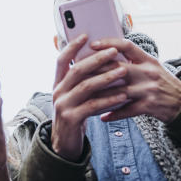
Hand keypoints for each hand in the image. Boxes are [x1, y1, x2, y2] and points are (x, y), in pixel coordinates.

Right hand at [50, 35, 128, 160]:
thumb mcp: (75, 96)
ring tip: (123, 71)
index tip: (86, 35)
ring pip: (86, 86)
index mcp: (57, 83)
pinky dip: (108, 99)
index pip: (61, 60)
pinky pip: (92, 105)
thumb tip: (102, 59)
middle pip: (76, 70)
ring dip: (106, 77)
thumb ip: (82, 81)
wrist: (65, 144)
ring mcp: (63, 106)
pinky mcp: (71, 119)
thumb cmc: (75, 115)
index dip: (72, 46)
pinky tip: (122, 95)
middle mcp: (57, 92)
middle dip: (96, 59)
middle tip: (114, 52)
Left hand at [87, 38, 180, 122]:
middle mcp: (148, 72)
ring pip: (118, 91)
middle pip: (118, 68)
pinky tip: (101, 116)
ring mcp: (148, 89)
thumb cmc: (162, 82)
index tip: (92, 44)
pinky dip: (113, 114)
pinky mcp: (149, 106)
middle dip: (97, 71)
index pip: (127, 45)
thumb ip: (133, 60)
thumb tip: (107, 53)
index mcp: (148, 59)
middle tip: (79, 72)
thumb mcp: (151, 66)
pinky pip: (126, 110)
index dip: (109, 43)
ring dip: (100, 95)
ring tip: (84, 96)